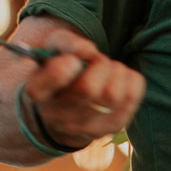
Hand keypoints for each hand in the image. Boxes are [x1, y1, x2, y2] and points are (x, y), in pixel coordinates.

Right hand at [21, 28, 145, 149]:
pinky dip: (130, 79)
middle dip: (99, 64)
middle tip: (96, 60)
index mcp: (37, 92)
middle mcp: (58, 117)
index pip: (47, 85)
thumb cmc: (62, 70)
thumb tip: (87, 51)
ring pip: (113, 94)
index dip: (61, 69)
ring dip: (116, 71)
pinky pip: (132, 96)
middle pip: (87, 88)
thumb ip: (66, 43)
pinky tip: (118, 79)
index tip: (71, 60)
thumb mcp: (54, 49)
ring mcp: (86, 128)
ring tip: (108, 70)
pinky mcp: (113, 127)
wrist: (68, 107)